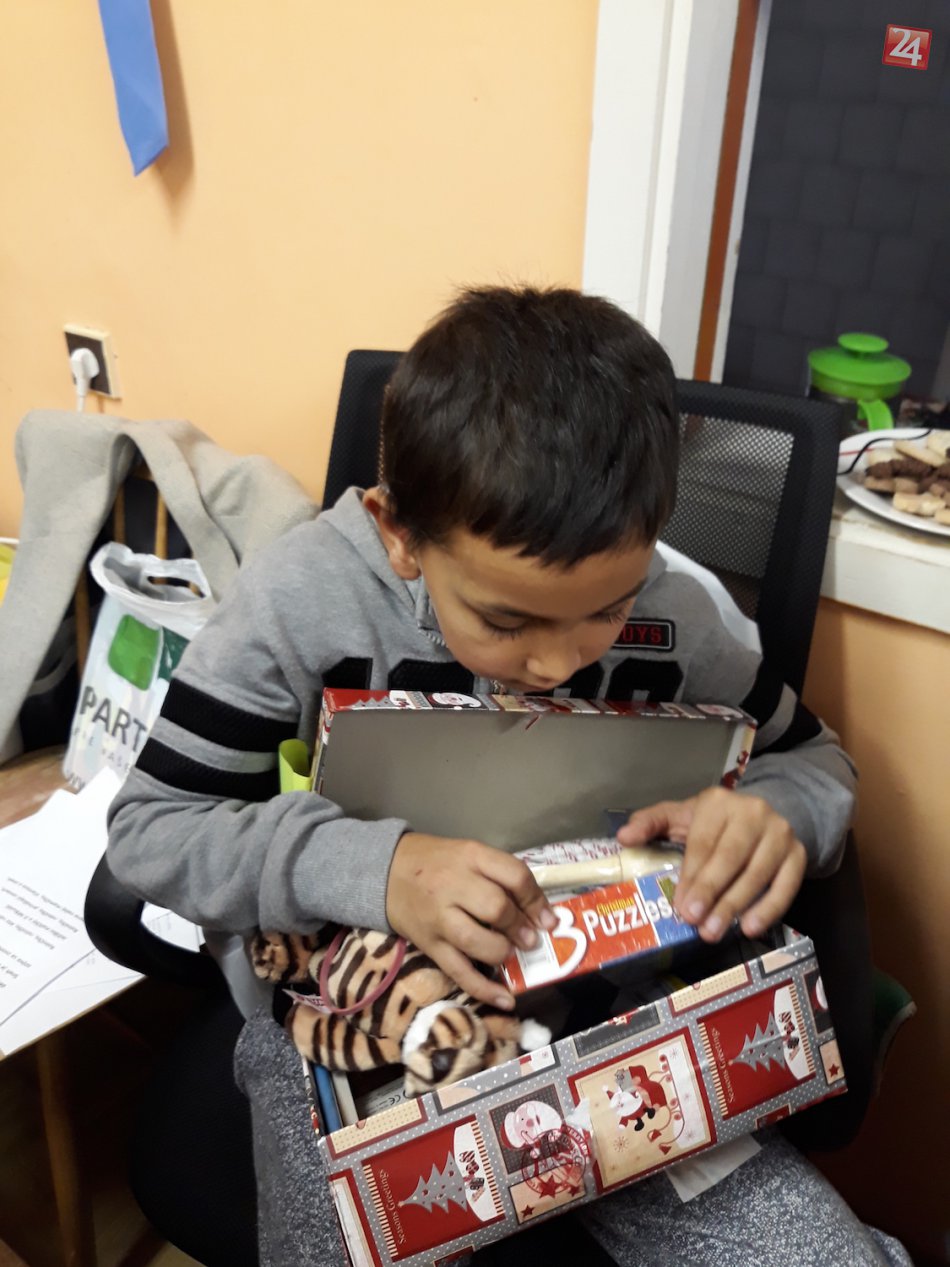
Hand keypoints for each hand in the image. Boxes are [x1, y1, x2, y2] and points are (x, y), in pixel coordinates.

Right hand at [386, 833, 557, 1009]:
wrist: (385, 871)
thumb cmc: (436, 862)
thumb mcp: (470, 855)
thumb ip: (502, 878)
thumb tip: (541, 915)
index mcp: (471, 857)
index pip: (514, 875)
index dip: (537, 901)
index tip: (548, 919)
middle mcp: (453, 885)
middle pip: (496, 908)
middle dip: (520, 928)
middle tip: (530, 939)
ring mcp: (439, 917)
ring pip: (477, 941)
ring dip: (503, 952)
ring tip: (511, 954)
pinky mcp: (428, 945)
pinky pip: (458, 971)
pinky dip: (485, 989)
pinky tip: (506, 1000)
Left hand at [617, 787, 805, 941]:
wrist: (767, 815)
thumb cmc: (715, 822)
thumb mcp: (681, 815)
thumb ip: (651, 823)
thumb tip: (623, 837)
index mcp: (718, 802)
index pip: (703, 842)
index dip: (692, 876)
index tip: (680, 906)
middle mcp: (753, 813)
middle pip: (730, 857)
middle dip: (711, 892)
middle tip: (695, 921)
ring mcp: (779, 833)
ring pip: (757, 873)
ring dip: (736, 905)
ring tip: (715, 931)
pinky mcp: (798, 854)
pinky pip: (787, 885)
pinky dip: (770, 908)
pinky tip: (750, 927)